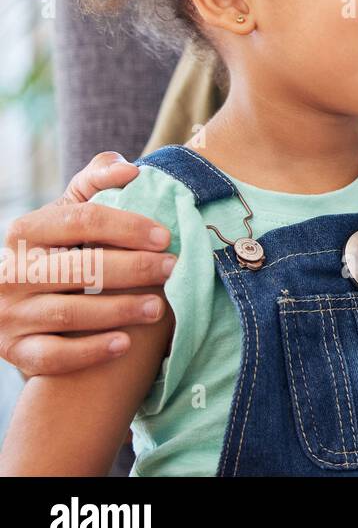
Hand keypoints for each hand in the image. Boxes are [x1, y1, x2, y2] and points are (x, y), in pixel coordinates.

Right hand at [0, 153, 173, 375]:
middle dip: (133, 268)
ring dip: (119, 310)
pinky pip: (52, 357)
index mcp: (26, 231)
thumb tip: (129, 170)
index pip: (81, 221)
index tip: (166, 236)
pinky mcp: (15, 351)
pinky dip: (89, 352)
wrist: (26, 301)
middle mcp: (11, 273)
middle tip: (172, 269)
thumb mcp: (71, 211)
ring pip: (69, 314)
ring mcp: (10, 314)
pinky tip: (125, 345)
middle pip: (79, 268)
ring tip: (159, 308)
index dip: (128, 227)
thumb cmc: (64, 248)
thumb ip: (97, 182)